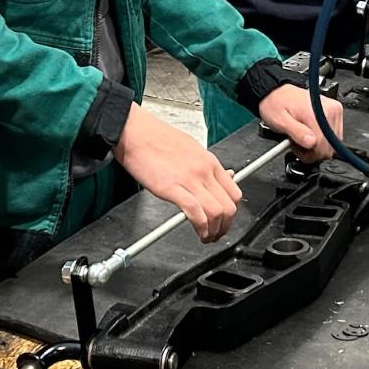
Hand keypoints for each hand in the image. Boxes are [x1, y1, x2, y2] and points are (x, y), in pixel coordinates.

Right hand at [113, 104, 241, 241]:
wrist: (134, 131)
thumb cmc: (156, 138)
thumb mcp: (191, 148)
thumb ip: (206, 166)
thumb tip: (220, 177)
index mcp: (209, 161)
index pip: (234, 192)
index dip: (232, 212)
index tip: (224, 220)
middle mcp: (204, 170)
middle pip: (229, 206)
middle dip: (226, 226)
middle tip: (217, 233)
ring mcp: (190, 179)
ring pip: (216, 212)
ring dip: (215, 231)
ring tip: (207, 237)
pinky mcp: (172, 187)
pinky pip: (195, 212)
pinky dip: (201, 227)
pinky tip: (198, 232)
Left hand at [257, 82, 343, 164]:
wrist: (278, 92)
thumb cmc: (277, 104)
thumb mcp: (280, 120)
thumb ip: (296, 132)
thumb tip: (311, 143)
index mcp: (317, 112)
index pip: (322, 146)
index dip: (308, 154)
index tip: (297, 148)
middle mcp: (330, 110)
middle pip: (329, 147)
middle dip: (313, 150)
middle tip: (298, 142)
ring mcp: (335, 111)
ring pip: (332, 144)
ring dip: (318, 146)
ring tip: (303, 136)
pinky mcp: (336, 113)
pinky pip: (334, 137)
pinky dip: (323, 140)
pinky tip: (310, 133)